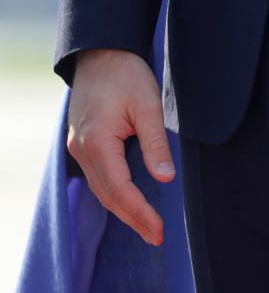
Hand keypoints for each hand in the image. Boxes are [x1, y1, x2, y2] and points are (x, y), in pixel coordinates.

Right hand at [66, 49, 173, 244]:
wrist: (101, 54)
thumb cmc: (127, 76)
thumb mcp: (149, 106)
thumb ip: (156, 143)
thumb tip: (165, 178)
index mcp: (97, 142)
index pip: (120, 189)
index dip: (141, 213)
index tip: (160, 230)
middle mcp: (82, 149)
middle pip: (108, 196)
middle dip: (134, 219)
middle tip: (158, 238)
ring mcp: (79, 148)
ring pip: (101, 190)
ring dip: (124, 211)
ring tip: (149, 229)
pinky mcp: (83, 144)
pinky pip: (100, 178)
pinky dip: (116, 195)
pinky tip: (132, 205)